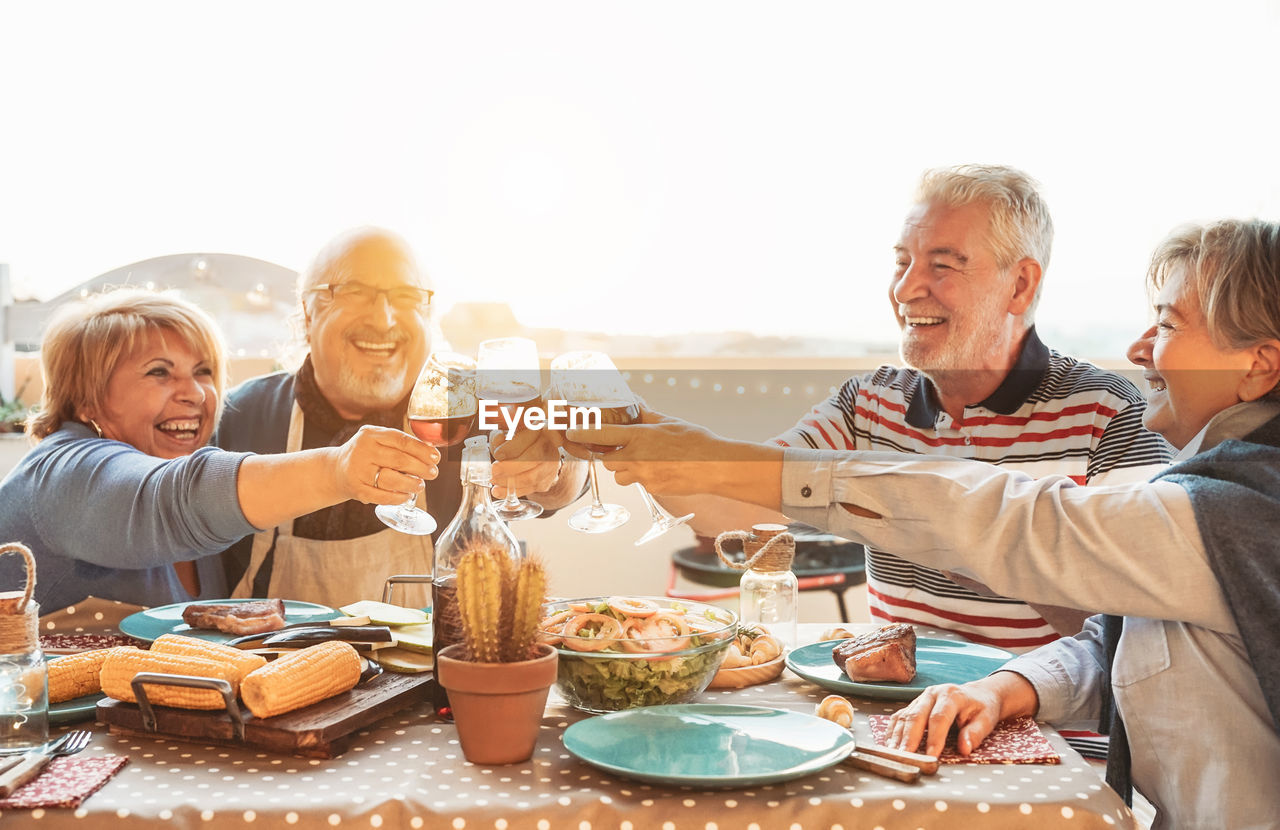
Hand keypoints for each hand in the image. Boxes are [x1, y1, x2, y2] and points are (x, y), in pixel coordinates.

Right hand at [335, 425, 439, 505]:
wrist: (336, 469)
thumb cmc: (366, 454)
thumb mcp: (378, 440)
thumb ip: (400, 443)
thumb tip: (430, 450)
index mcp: (370, 434)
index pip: (401, 440)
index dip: (421, 450)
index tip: (436, 457)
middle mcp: (363, 451)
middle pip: (398, 460)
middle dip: (421, 468)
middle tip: (433, 473)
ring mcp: (358, 471)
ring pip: (391, 479)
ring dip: (410, 484)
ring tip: (421, 485)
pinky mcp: (356, 489)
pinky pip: (381, 496)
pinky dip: (397, 497)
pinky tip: (407, 496)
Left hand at [492, 425, 563, 497]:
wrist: (538, 452)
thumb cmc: (520, 440)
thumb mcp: (508, 433)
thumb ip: (502, 435)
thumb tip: (499, 439)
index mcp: (541, 428)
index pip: (529, 437)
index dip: (512, 447)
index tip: (497, 454)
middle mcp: (550, 446)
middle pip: (533, 458)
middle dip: (510, 467)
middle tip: (494, 471)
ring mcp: (552, 465)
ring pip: (532, 477)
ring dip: (510, 482)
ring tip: (493, 482)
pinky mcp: (548, 481)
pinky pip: (530, 489)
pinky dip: (512, 491)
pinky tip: (499, 491)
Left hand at [564, 408, 737, 495]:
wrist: (715, 466)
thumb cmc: (695, 441)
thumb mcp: (668, 422)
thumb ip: (646, 416)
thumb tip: (634, 404)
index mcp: (638, 437)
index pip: (601, 435)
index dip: (582, 433)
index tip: (570, 432)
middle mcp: (637, 458)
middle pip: (606, 461)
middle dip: (609, 456)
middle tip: (618, 449)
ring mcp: (643, 476)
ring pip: (619, 476)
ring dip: (623, 469)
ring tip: (641, 460)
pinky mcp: (652, 489)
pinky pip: (638, 484)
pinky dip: (642, 477)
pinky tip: (658, 469)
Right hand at [884, 672, 1036, 757]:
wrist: (977, 694)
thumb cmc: (982, 708)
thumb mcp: (986, 720)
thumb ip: (975, 734)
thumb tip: (964, 749)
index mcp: (951, 695)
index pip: (939, 718)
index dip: (934, 738)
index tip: (932, 756)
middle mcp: (932, 693)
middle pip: (916, 716)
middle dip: (909, 738)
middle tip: (905, 757)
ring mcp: (920, 697)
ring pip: (904, 716)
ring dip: (897, 736)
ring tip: (893, 754)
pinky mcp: (913, 704)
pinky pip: (899, 716)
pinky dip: (893, 731)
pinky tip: (890, 745)